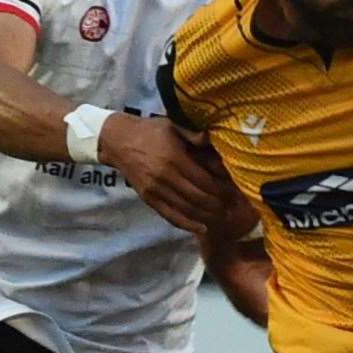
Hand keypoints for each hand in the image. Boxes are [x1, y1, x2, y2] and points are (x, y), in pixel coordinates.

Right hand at [99, 114, 238, 234]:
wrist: (119, 141)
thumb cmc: (151, 131)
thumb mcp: (173, 125)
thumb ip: (194, 134)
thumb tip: (214, 139)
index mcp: (174, 156)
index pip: (204, 179)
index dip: (221, 189)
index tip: (234, 192)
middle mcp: (165, 175)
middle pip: (198, 197)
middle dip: (217, 205)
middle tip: (232, 208)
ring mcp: (155, 189)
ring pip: (186, 209)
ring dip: (206, 216)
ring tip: (222, 218)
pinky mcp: (148, 198)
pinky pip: (170, 216)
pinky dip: (187, 224)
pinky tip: (201, 228)